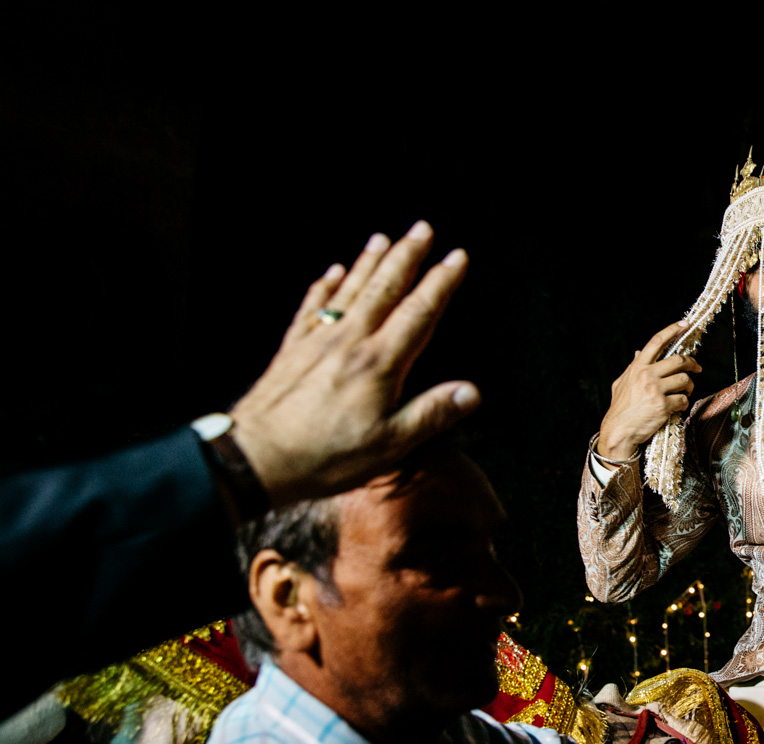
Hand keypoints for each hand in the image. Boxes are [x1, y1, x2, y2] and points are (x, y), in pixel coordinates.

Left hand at [229, 221, 476, 506]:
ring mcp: (318, 342)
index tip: (456, 258)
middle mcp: (350, 342)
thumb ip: (432, 414)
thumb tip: (470, 392)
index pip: (419, 313)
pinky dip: (324, 286)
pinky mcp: (293, 350)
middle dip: (406, 256)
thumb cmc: (324, 456)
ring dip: (369, 262)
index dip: (441, 283)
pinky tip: (332, 273)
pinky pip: (313, 307)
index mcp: (379, 364)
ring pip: (350, 290)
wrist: (256, 458)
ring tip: (382, 238)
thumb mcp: (390, 445)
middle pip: (384, 288)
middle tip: (422, 229)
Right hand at [596, 322, 701, 460]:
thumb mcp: (621, 383)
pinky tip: (677, 408)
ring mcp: (655, 389)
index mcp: (637, 367)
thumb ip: (632, 367)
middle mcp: (647, 374)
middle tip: (697, 368)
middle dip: (692, 363)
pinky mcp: (663, 405)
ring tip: (685, 393)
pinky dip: (683, 404)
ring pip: (684, 380)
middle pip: (678, 360)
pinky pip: (683, 400)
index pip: (656, 342)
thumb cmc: (620, 409)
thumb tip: (638, 353)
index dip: (672, 330)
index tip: (684, 324)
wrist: (619, 431)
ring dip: (689, 387)